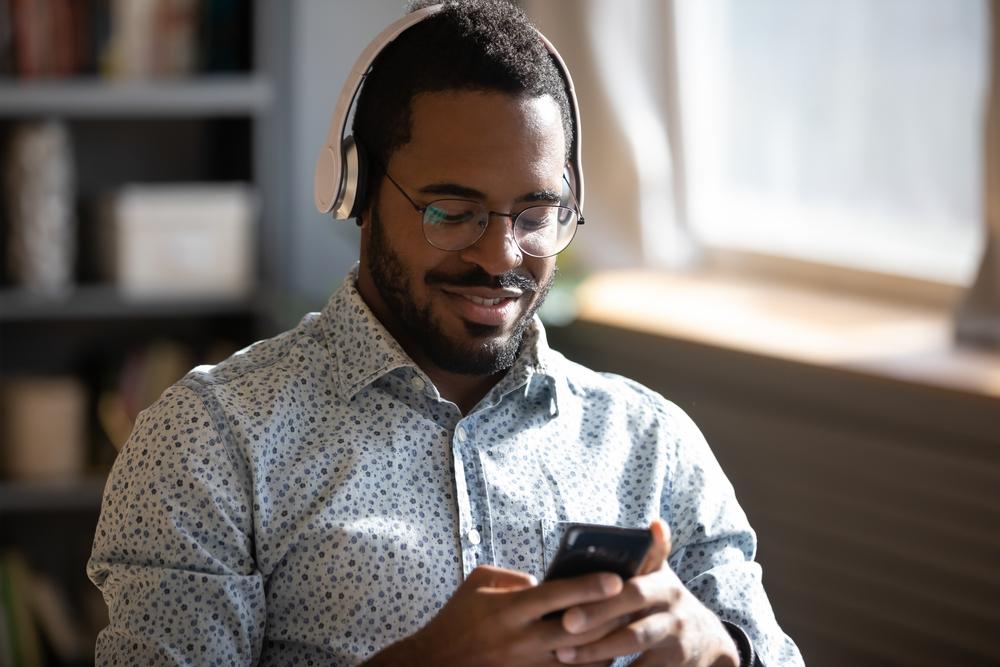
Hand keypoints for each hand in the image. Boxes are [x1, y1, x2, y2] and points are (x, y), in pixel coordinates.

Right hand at [365, 564, 628, 666]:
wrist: (435, 664)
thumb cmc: (457, 617)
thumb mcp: (477, 582)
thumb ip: (514, 576)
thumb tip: (546, 581)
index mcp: (508, 610)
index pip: (555, 596)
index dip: (588, 587)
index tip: (616, 579)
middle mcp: (520, 640)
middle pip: (576, 630)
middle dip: (609, 616)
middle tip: (636, 602)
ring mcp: (526, 665)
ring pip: (578, 657)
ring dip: (606, 643)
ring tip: (629, 626)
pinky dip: (590, 664)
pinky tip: (607, 653)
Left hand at [554, 520, 739, 666]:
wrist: (706, 640)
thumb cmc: (666, 601)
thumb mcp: (663, 577)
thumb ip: (653, 552)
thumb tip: (656, 522)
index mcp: (663, 585)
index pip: (632, 588)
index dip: (604, 596)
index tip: (571, 599)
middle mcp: (672, 611)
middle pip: (631, 614)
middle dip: (597, 619)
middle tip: (564, 624)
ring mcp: (674, 639)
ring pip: (633, 644)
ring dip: (598, 651)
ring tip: (564, 654)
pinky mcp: (672, 664)